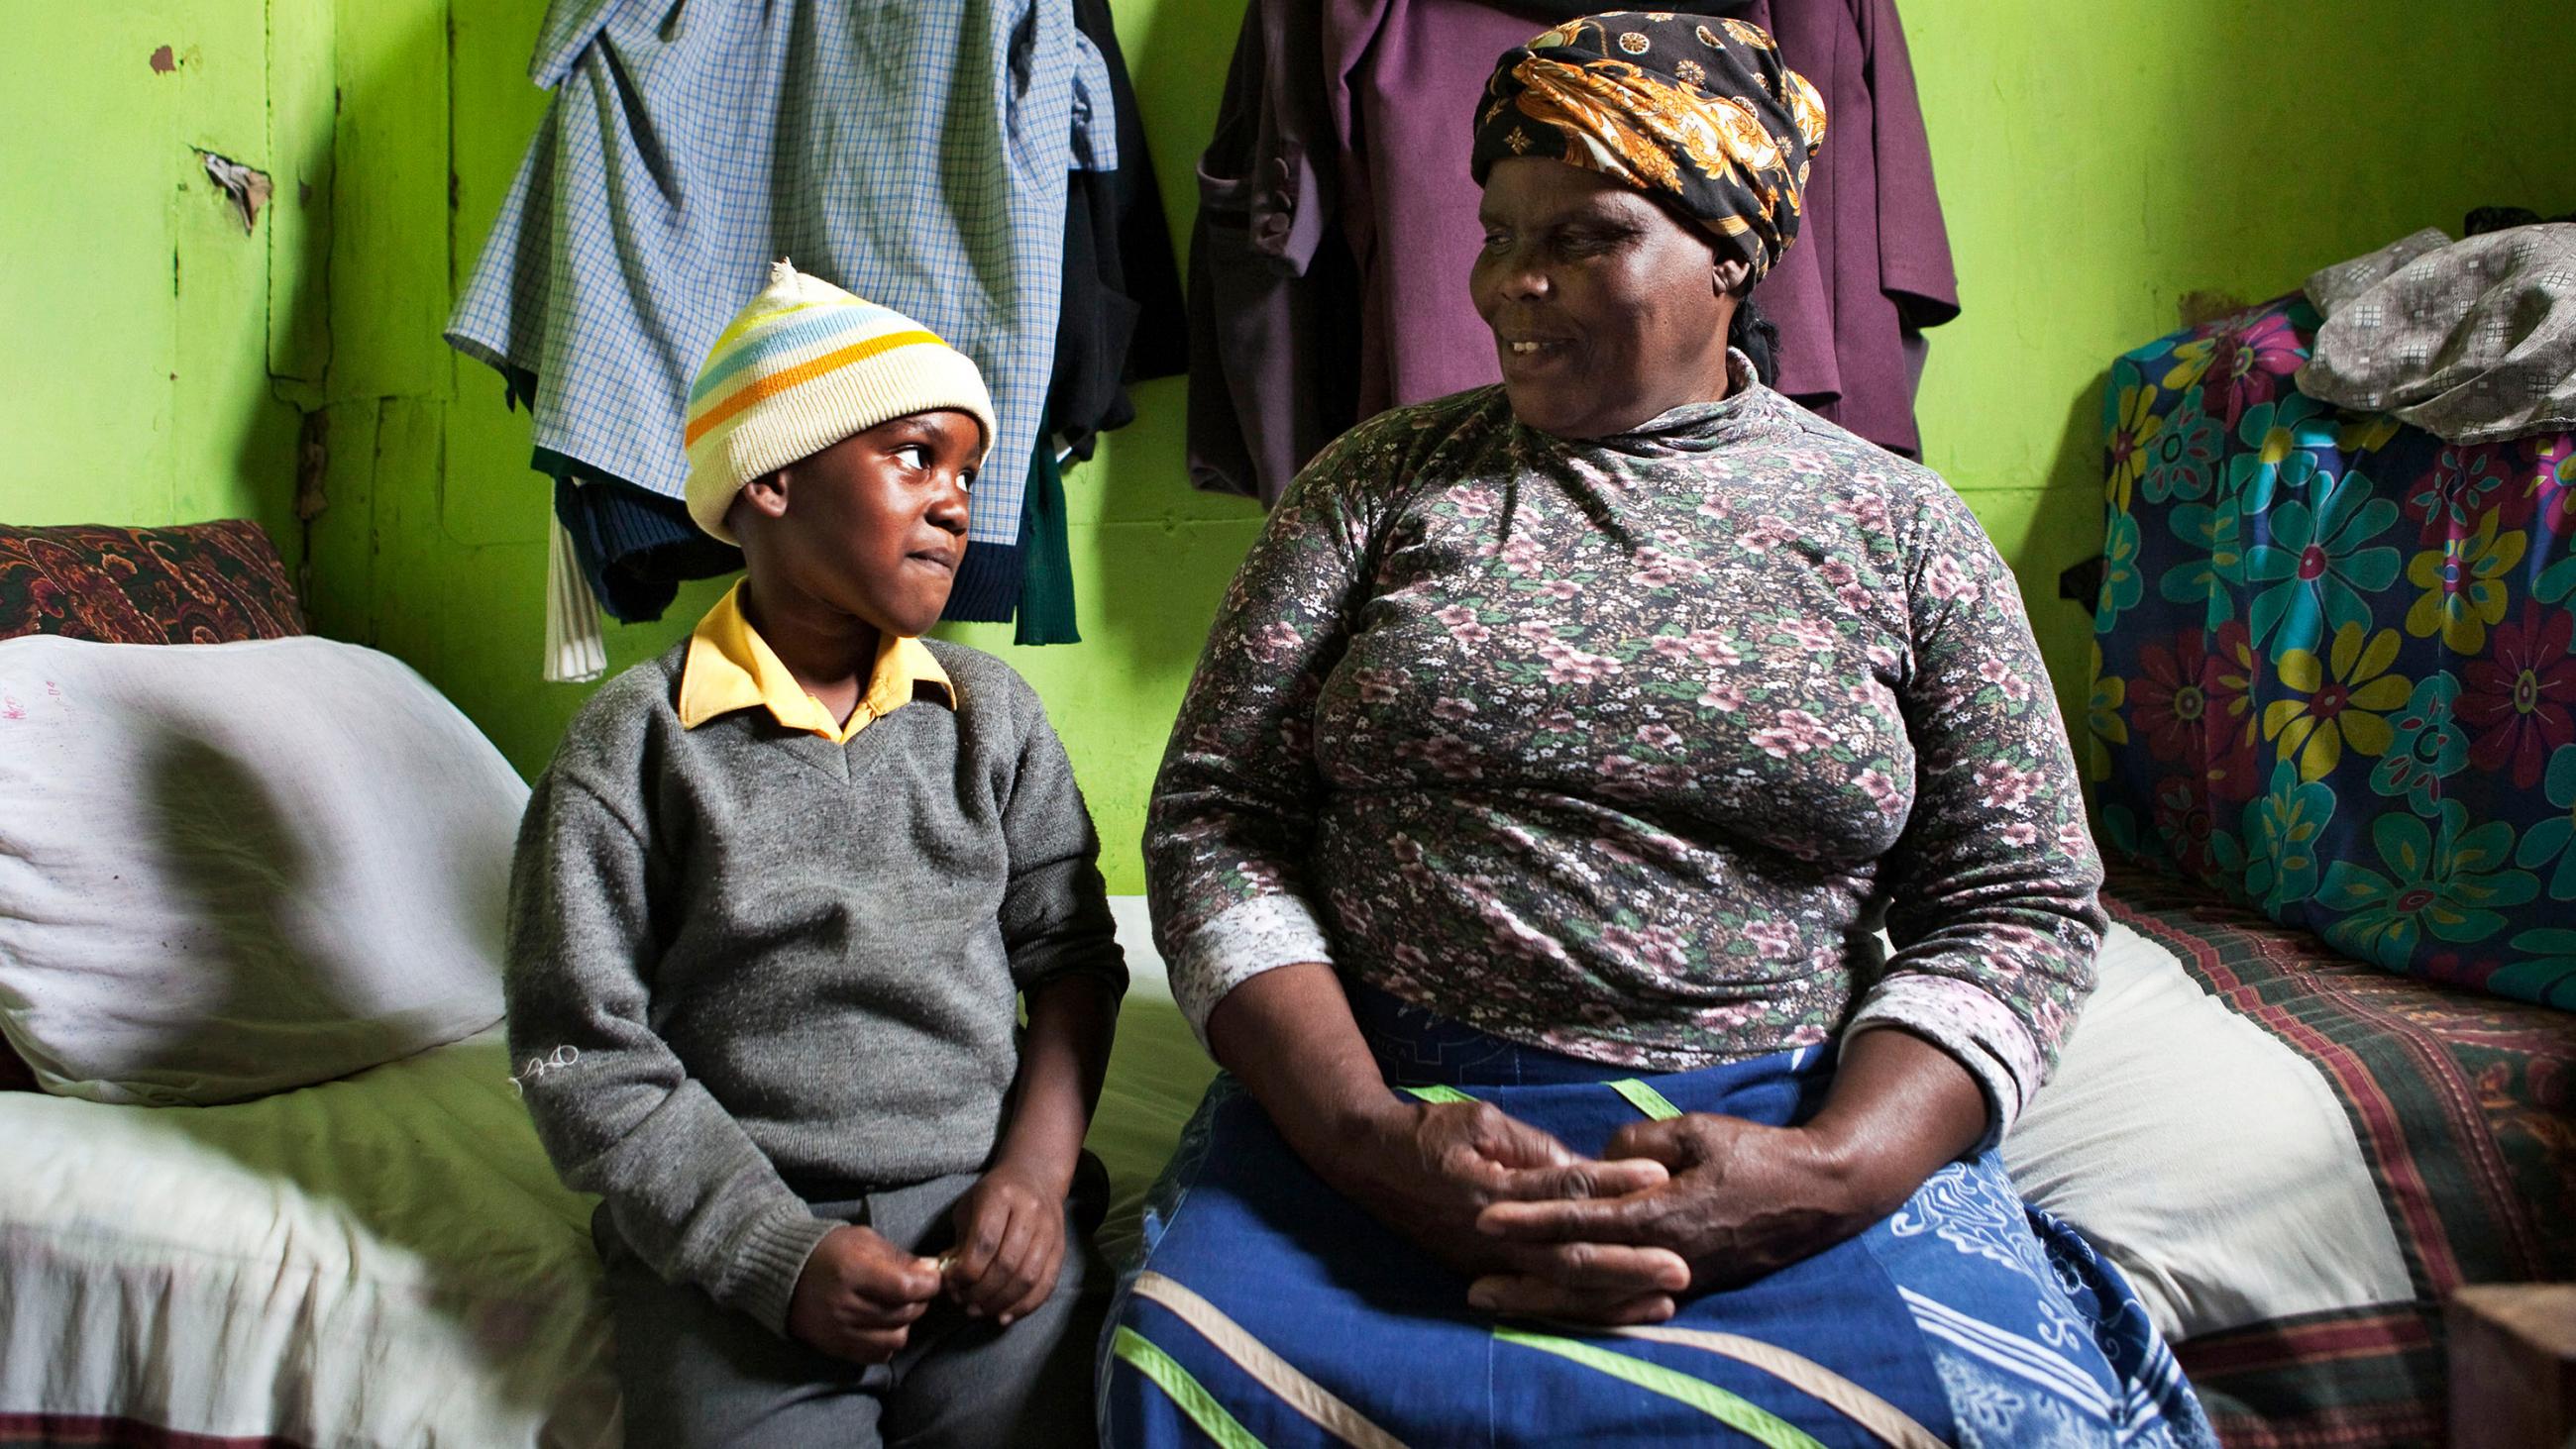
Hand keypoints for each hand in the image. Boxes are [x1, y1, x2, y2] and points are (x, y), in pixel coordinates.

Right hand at [787, 1225, 942, 1363]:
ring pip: (896, 1338)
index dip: (929, 1284)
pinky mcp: (835, 1347)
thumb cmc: (828, 1250)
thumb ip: (899, 1257)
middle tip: (915, 1288)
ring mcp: (839, 1330)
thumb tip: (931, 1271)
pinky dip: (887, 1341)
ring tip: (896, 1307)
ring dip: (904, 1322)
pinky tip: (881, 1324)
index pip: (906, 1288)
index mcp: (852, 1271)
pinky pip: (877, 1354)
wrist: (782, 1274)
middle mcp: (845, 1305)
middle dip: (920, 1300)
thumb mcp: (864, 1240)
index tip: (933, 1277)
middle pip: (904, 1313)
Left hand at [944, 1162, 1067, 1325]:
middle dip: (981, 1292)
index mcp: (1001, 1195)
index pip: (984, 1242)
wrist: (1036, 1176)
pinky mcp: (1061, 1248)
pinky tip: (1004, 1315)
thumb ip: (961, 1240)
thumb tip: (953, 1282)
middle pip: (1006, 1264)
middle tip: (964, 1303)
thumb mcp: (970, 1205)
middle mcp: (1030, 1211)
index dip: (965, 1271)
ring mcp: (1050, 1230)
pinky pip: (1046, 1285)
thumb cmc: (994, 1194)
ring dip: (1000, 1303)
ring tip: (980, 1311)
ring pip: (1027, 1278)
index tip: (952, 1283)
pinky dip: (1024, 1306)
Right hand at [1331, 1097, 1688, 1323]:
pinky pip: (1543, 1301)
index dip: (1609, 1184)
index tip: (1658, 1179)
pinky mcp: (1484, 1276)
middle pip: (1568, 1256)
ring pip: (1559, 1289)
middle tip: (1680, 1265)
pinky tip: (1625, 1312)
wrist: (1368, 1162)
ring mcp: (1487, 1263)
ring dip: (1614, 1297)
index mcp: (1489, 1190)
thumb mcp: (1479, 1121)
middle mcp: (1490, 1235)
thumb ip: (1531, 1148)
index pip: (1560, 1189)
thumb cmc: (1428, 1132)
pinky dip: (1586, 1310)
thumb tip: (1583, 1169)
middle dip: (1627, 1264)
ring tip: (1667, 1297)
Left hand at [1473, 1114, 1899, 1318]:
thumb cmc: (1755, 1154)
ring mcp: (1676, 1278)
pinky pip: (1624, 1302)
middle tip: (1473, 1286)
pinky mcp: (1688, 1287)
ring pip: (1598, 1298)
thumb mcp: (1695, 1130)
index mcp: (1662, 1213)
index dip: (1531, 1219)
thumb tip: (1595, 1160)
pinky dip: (1584, 1308)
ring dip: (1546, 1303)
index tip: (1485, 1216)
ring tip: (1496, 1302)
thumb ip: (1638, 1146)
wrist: (1819, 1194)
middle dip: (1525, 1279)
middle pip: (1580, 1274)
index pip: (1582, 1220)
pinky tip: (1551, 1309)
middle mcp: (1664, 1256)